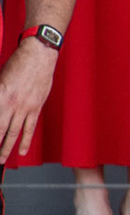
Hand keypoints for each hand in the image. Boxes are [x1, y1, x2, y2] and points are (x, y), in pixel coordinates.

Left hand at [0, 41, 56, 159]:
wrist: (39, 56)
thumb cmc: (18, 63)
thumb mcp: (0, 79)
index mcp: (0, 95)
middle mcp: (12, 104)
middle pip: (0, 129)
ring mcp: (25, 107)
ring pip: (14, 132)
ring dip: (7, 148)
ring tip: (2, 159)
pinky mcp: (36, 108)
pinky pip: (30, 128)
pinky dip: (26, 141)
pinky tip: (22, 151)